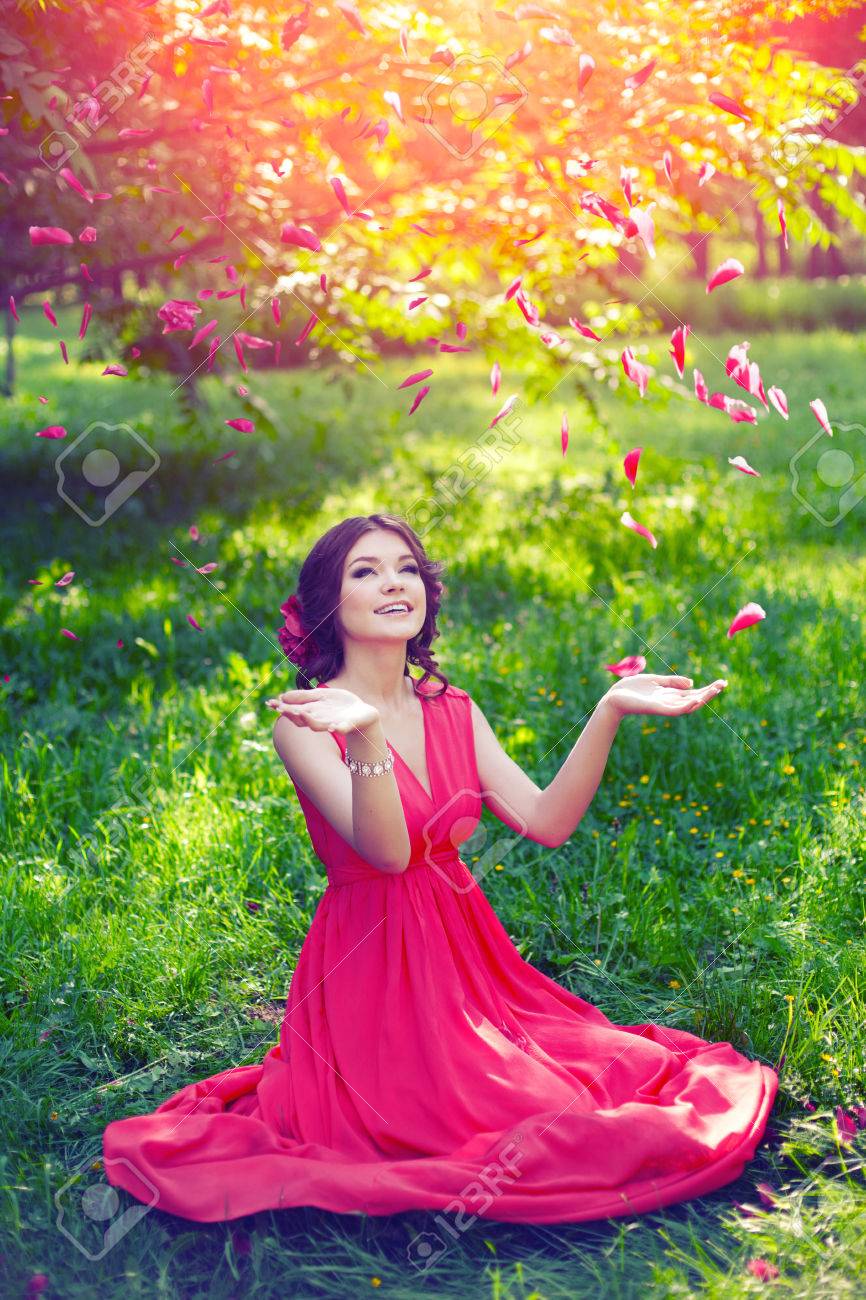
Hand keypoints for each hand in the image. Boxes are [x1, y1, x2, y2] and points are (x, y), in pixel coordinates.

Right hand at [265, 687, 380, 735]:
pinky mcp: (348, 725)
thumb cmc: (339, 705)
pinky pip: (342, 728)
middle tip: (282, 709)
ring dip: (310, 721)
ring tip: (301, 714)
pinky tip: (334, 726)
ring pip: (319, 725)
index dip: (283, 707)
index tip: (271, 703)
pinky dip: (339, 728)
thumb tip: (282, 697)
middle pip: (303, 719)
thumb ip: (303, 697)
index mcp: (312, 712)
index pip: (294, 711)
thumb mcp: (320, 696)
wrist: (362, 713)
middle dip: (292, 714)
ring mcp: (333, 723)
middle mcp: (320, 720)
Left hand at [602, 673, 727, 719]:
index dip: (708, 688)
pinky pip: (676, 710)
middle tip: (724, 684)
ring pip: (689, 705)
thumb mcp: (655, 680)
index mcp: (670, 695)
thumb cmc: (632, 689)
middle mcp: (671, 702)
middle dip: (710, 693)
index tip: (721, 683)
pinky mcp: (658, 709)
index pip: (694, 692)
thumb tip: (692, 683)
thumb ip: (672, 681)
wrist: (614, 698)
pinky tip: (697, 698)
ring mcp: (665, 706)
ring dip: (703, 698)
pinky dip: (687, 705)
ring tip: (715, 690)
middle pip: (695, 698)